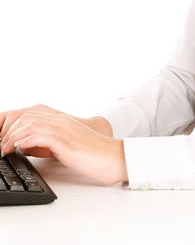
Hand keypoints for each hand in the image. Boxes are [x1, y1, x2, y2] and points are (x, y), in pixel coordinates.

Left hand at [0, 110, 126, 185]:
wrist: (110, 156)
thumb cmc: (89, 153)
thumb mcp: (63, 143)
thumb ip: (45, 141)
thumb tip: (23, 145)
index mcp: (58, 118)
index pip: (27, 113)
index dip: (9, 122)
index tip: (0, 137)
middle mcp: (59, 119)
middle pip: (25, 116)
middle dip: (7, 130)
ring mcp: (62, 128)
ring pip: (29, 123)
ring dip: (12, 136)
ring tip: (3, 150)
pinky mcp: (65, 140)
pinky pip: (41, 135)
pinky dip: (26, 140)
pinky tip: (18, 148)